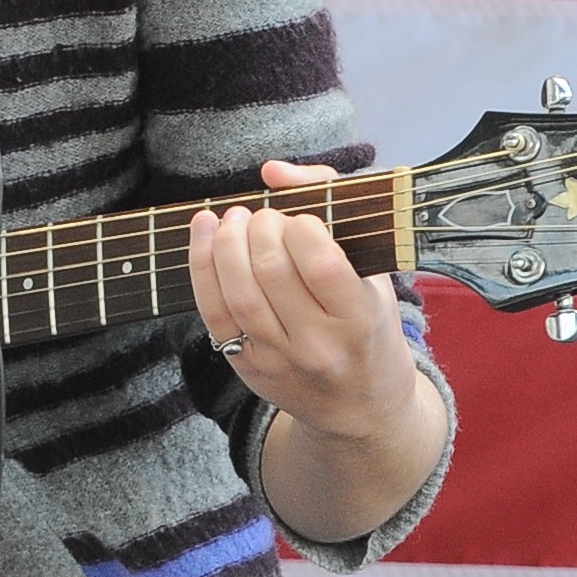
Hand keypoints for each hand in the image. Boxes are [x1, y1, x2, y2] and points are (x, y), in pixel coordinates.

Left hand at [185, 160, 419, 441]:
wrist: (361, 407)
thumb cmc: (369, 325)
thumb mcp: (374, 272)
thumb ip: (332, 204)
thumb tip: (272, 170)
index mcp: (360, 318)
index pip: (319, 263)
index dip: (299, 227)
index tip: (301, 219)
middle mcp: (319, 345)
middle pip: (271, 272)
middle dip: (259, 228)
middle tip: (264, 217)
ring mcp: (278, 359)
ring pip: (238, 291)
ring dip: (226, 242)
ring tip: (232, 219)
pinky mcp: (246, 366)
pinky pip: (212, 310)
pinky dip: (201, 265)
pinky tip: (204, 232)